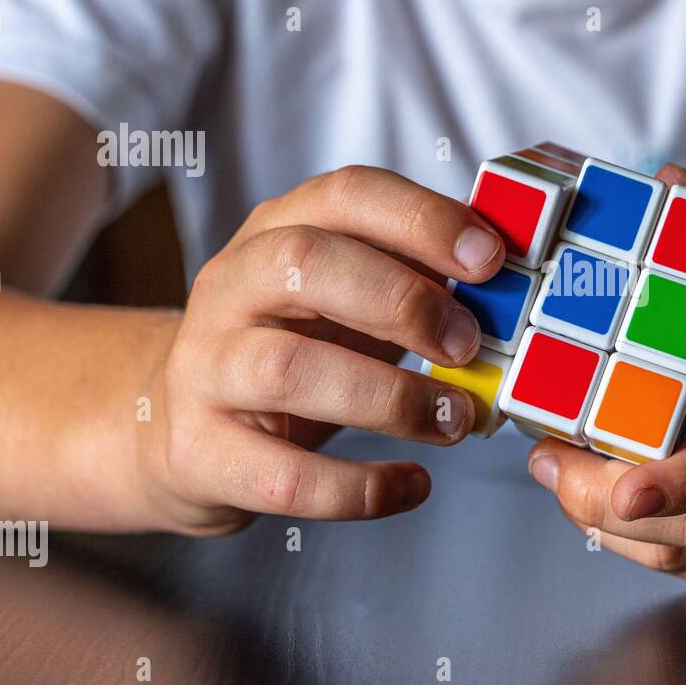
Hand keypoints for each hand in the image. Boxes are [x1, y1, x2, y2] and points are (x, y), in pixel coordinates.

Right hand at [139, 165, 504, 533]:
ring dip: (389, 397)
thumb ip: (413, 278)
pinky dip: (359, 488)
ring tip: (453, 419)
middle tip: (469, 344)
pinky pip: (283, 476)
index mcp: (276, 232)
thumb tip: (509, 284)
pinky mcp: (200, 452)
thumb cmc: (293, 350)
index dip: (422, 220)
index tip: (490, 259)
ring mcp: (205, 369)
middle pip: (303, 262)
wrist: (176, 424)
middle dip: (401, 300)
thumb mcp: (344, 297)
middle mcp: (230, 287)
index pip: (344, 195)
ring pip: (287, 369)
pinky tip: (412, 485)